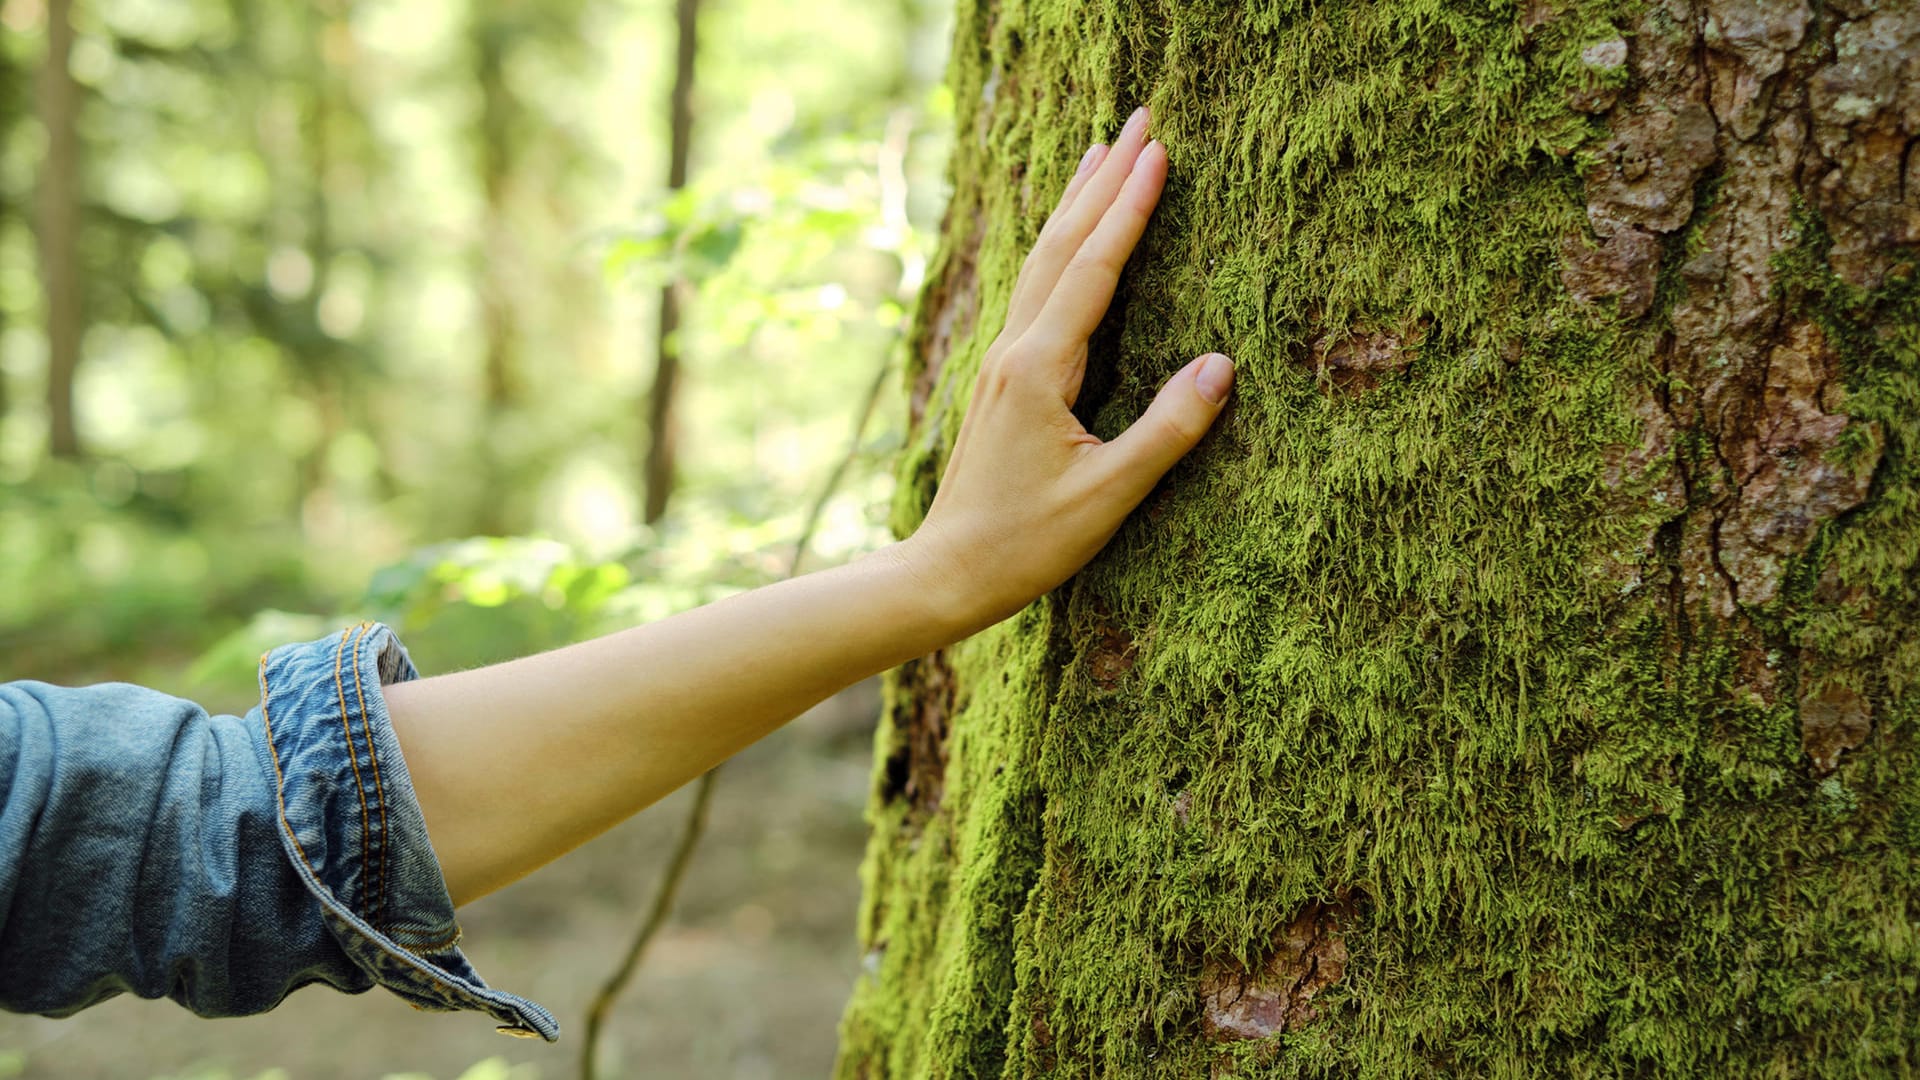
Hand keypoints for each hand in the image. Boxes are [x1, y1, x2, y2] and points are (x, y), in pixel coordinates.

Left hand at [901, 106, 1234, 633]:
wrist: (945, 572)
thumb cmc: (1026, 544)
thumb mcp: (1109, 497)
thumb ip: (1167, 430)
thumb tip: (1223, 365)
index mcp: (1040, 369)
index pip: (1094, 268)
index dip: (1129, 208)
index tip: (1160, 151)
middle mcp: (1014, 351)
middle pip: (1062, 245)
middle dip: (1103, 178)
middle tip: (1140, 118)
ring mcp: (1002, 362)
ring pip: (1043, 261)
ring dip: (1076, 202)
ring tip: (1102, 150)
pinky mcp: (1001, 379)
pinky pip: (1035, 291)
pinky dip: (1059, 246)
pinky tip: (1066, 238)